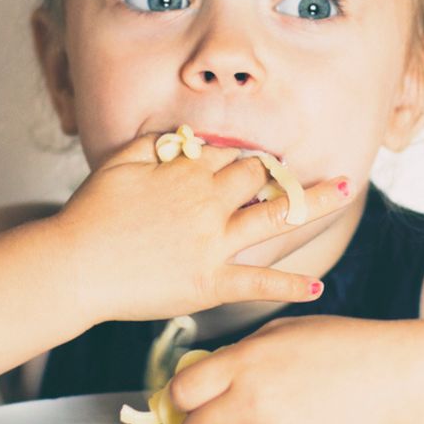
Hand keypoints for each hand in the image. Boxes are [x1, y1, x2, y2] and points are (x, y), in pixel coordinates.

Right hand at [55, 133, 354, 322]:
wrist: (75, 265)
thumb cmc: (91, 214)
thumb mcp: (118, 162)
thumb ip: (153, 143)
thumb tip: (182, 135)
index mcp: (189, 172)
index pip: (233, 155)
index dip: (247, 157)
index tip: (258, 162)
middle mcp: (209, 202)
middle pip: (263, 177)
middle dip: (289, 171)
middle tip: (319, 172)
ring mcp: (214, 243)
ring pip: (277, 215)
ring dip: (318, 200)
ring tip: (348, 189)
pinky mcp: (211, 283)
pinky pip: (258, 283)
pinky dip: (290, 286)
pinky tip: (317, 288)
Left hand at [168, 316, 405, 423]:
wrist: (392, 375)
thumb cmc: (338, 346)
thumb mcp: (280, 332)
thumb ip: (238, 355)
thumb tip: (202, 380)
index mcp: (243, 362)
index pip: (181, 393)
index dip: (185, 398)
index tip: (196, 400)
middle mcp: (252, 401)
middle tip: (224, 422)